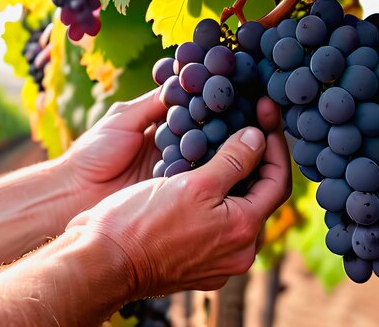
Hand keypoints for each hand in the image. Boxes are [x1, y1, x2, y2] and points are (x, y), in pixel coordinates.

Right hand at [66, 97, 290, 297]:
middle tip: (242, 123)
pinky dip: (210, 199)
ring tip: (215, 144)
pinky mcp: (193, 263)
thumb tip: (258, 138)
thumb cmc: (142, 222)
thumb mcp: (193, 184)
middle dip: (252, 160)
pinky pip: (212, 224)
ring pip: (232, 210)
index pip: (277, 181)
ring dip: (228, 178)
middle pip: (257, 197)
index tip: (264, 114)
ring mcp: (215, 261)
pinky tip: (193, 176)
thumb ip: (232, 160)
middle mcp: (237, 253)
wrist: (101, 261)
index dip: (274, 144)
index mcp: (243, 232)